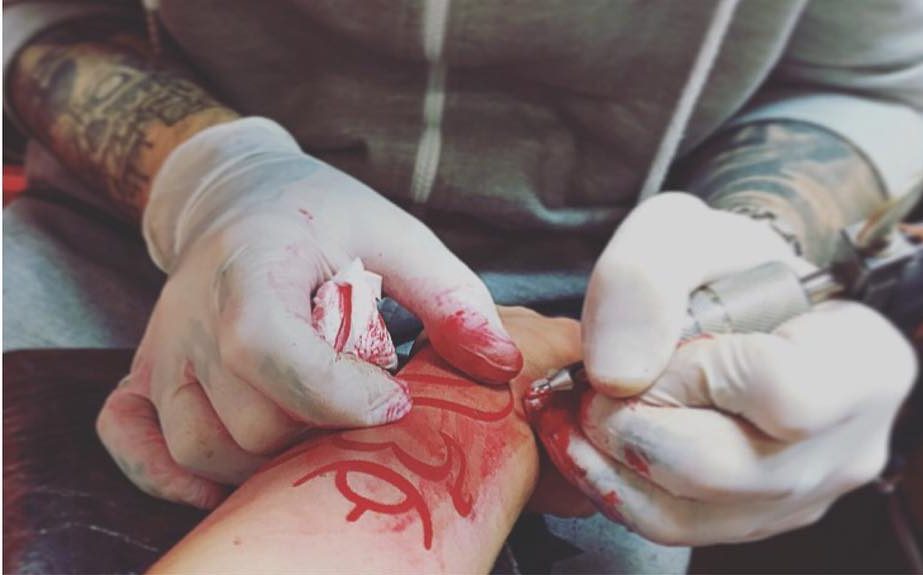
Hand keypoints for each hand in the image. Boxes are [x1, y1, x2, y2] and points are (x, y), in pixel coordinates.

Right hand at [97, 118, 521, 507]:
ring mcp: (161, 350)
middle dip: (322, 429)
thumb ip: (451, 297)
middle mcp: (192, 314)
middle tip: (364, 402)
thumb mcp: (397, 236)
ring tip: (316, 423)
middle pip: (251, 419)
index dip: (339, 393)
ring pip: (204, 447)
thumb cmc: (325, 218)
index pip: (268, 350)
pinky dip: (176, 477)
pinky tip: (233, 475)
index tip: (397, 398)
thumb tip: (502, 366)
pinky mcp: (145, 375)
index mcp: (251, 265)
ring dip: (269, 460)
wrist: (241, 198)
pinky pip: (136, 446)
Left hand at [535, 193, 916, 543]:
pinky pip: (666, 525)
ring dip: (607, 456)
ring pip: (683, 512)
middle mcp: (843, 446)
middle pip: (719, 469)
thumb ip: (644, 279)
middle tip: (598, 383)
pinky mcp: (745, 518)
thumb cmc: (722, 266)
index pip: (780, 394)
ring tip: (584, 407)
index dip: (693, 372)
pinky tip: (589, 439)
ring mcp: (795, 495)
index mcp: (861, 364)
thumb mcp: (682, 232)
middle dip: (631, 420)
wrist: (735, 304)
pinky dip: (609, 482)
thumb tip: (614, 373)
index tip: (661, 346)